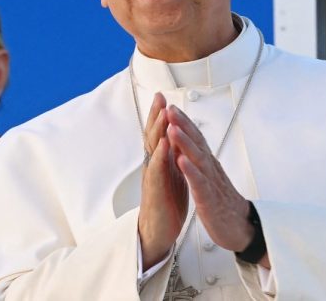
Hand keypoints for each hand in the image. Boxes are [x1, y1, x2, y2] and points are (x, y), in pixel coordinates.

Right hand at [138, 93, 187, 269]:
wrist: (159, 229)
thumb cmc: (166, 200)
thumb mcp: (169, 171)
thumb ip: (169, 153)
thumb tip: (172, 134)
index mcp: (159, 159)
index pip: (158, 132)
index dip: (159, 113)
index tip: (161, 96)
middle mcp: (153, 164)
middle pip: (152, 134)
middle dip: (156, 114)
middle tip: (159, 97)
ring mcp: (153, 176)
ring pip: (153, 149)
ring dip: (158, 130)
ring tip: (162, 114)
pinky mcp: (156, 190)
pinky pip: (158, 171)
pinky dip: (161, 156)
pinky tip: (164, 145)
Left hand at [166, 104, 253, 252]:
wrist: (240, 227)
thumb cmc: (222, 202)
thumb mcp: (208, 176)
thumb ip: (199, 159)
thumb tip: (189, 142)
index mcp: (207, 163)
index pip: (195, 138)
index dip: (184, 122)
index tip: (171, 107)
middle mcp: (209, 168)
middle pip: (196, 142)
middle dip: (183, 124)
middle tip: (170, 109)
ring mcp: (210, 182)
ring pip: (197, 158)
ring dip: (185, 142)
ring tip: (173, 129)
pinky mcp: (209, 199)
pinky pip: (199, 183)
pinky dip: (190, 171)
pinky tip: (181, 161)